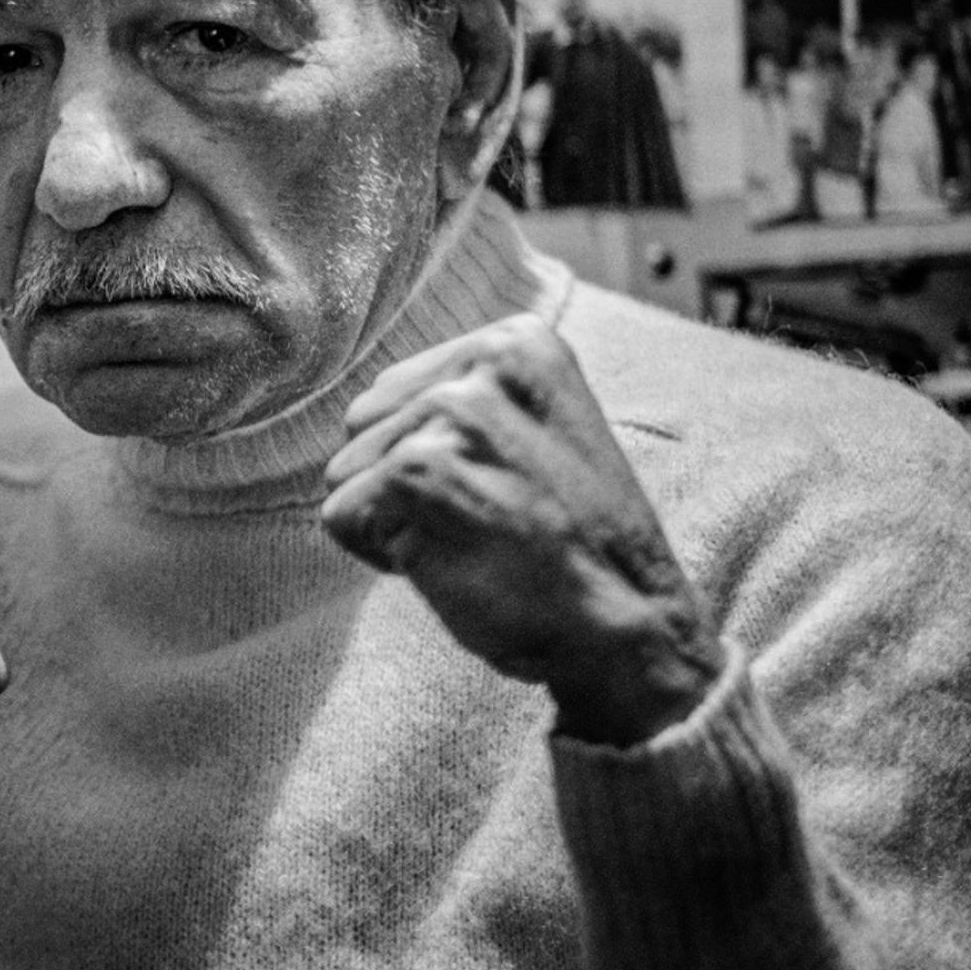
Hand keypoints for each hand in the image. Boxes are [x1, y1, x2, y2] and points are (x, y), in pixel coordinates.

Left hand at [319, 314, 722, 745]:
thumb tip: (367, 406)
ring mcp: (451, 413)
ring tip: (478, 538)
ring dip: (394, 521)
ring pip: (346, 470)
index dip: (433, 456)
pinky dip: (382, 555)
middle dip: (403, 483)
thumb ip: (465, 398)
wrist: (630, 628)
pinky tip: (457, 563)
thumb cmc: (574, 543)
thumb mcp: (537, 431)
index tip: (505, 485)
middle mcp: (485, 361)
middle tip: (489, 519)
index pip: (398, 391)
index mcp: (519, 341)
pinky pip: (340, 517)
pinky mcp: (416, 470)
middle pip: (363, 423)